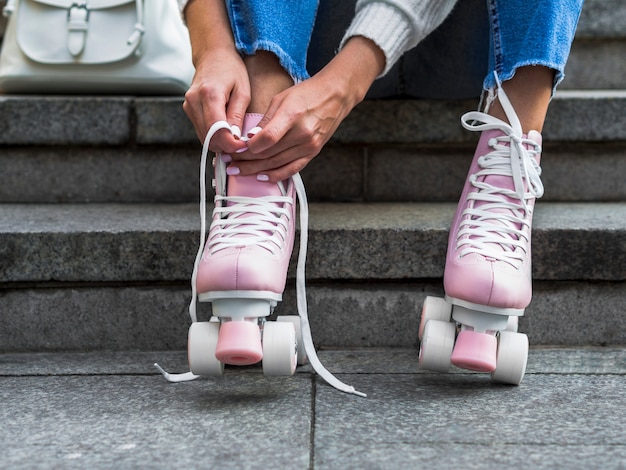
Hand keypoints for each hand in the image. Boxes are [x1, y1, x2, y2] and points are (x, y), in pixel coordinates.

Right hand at [183, 48, 249, 153]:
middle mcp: (194, 101)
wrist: (213, 55)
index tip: (244, 146)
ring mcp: (188, 106)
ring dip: (220, 141)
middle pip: (208, 137)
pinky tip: (225, 129)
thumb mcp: (243, 91)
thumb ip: (237, 116)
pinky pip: (201, 131)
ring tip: (235, 134)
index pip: (217, 130)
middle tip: (242, 143)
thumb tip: (235, 139)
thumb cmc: (232, 70)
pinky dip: (214, 135)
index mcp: (209, 94)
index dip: (230, 144)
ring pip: (204, 137)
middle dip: (226, 145)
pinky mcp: (188, 109)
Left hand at [227, 36, 385, 181]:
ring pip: (277, 164)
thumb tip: (249, 139)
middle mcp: (302, 134)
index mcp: (292, 115)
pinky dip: (276, 175)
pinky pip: (292, 169)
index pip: (267, 139)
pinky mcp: (313, 153)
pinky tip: (262, 177)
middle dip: (246, 161)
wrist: (335, 97)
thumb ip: (266, 120)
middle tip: (228, 164)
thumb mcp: (281, 99)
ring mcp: (309, 146)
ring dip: (255, 170)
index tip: (234, 149)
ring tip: (238, 171)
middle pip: (269, 153)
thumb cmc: (306, 94)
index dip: (248, 147)